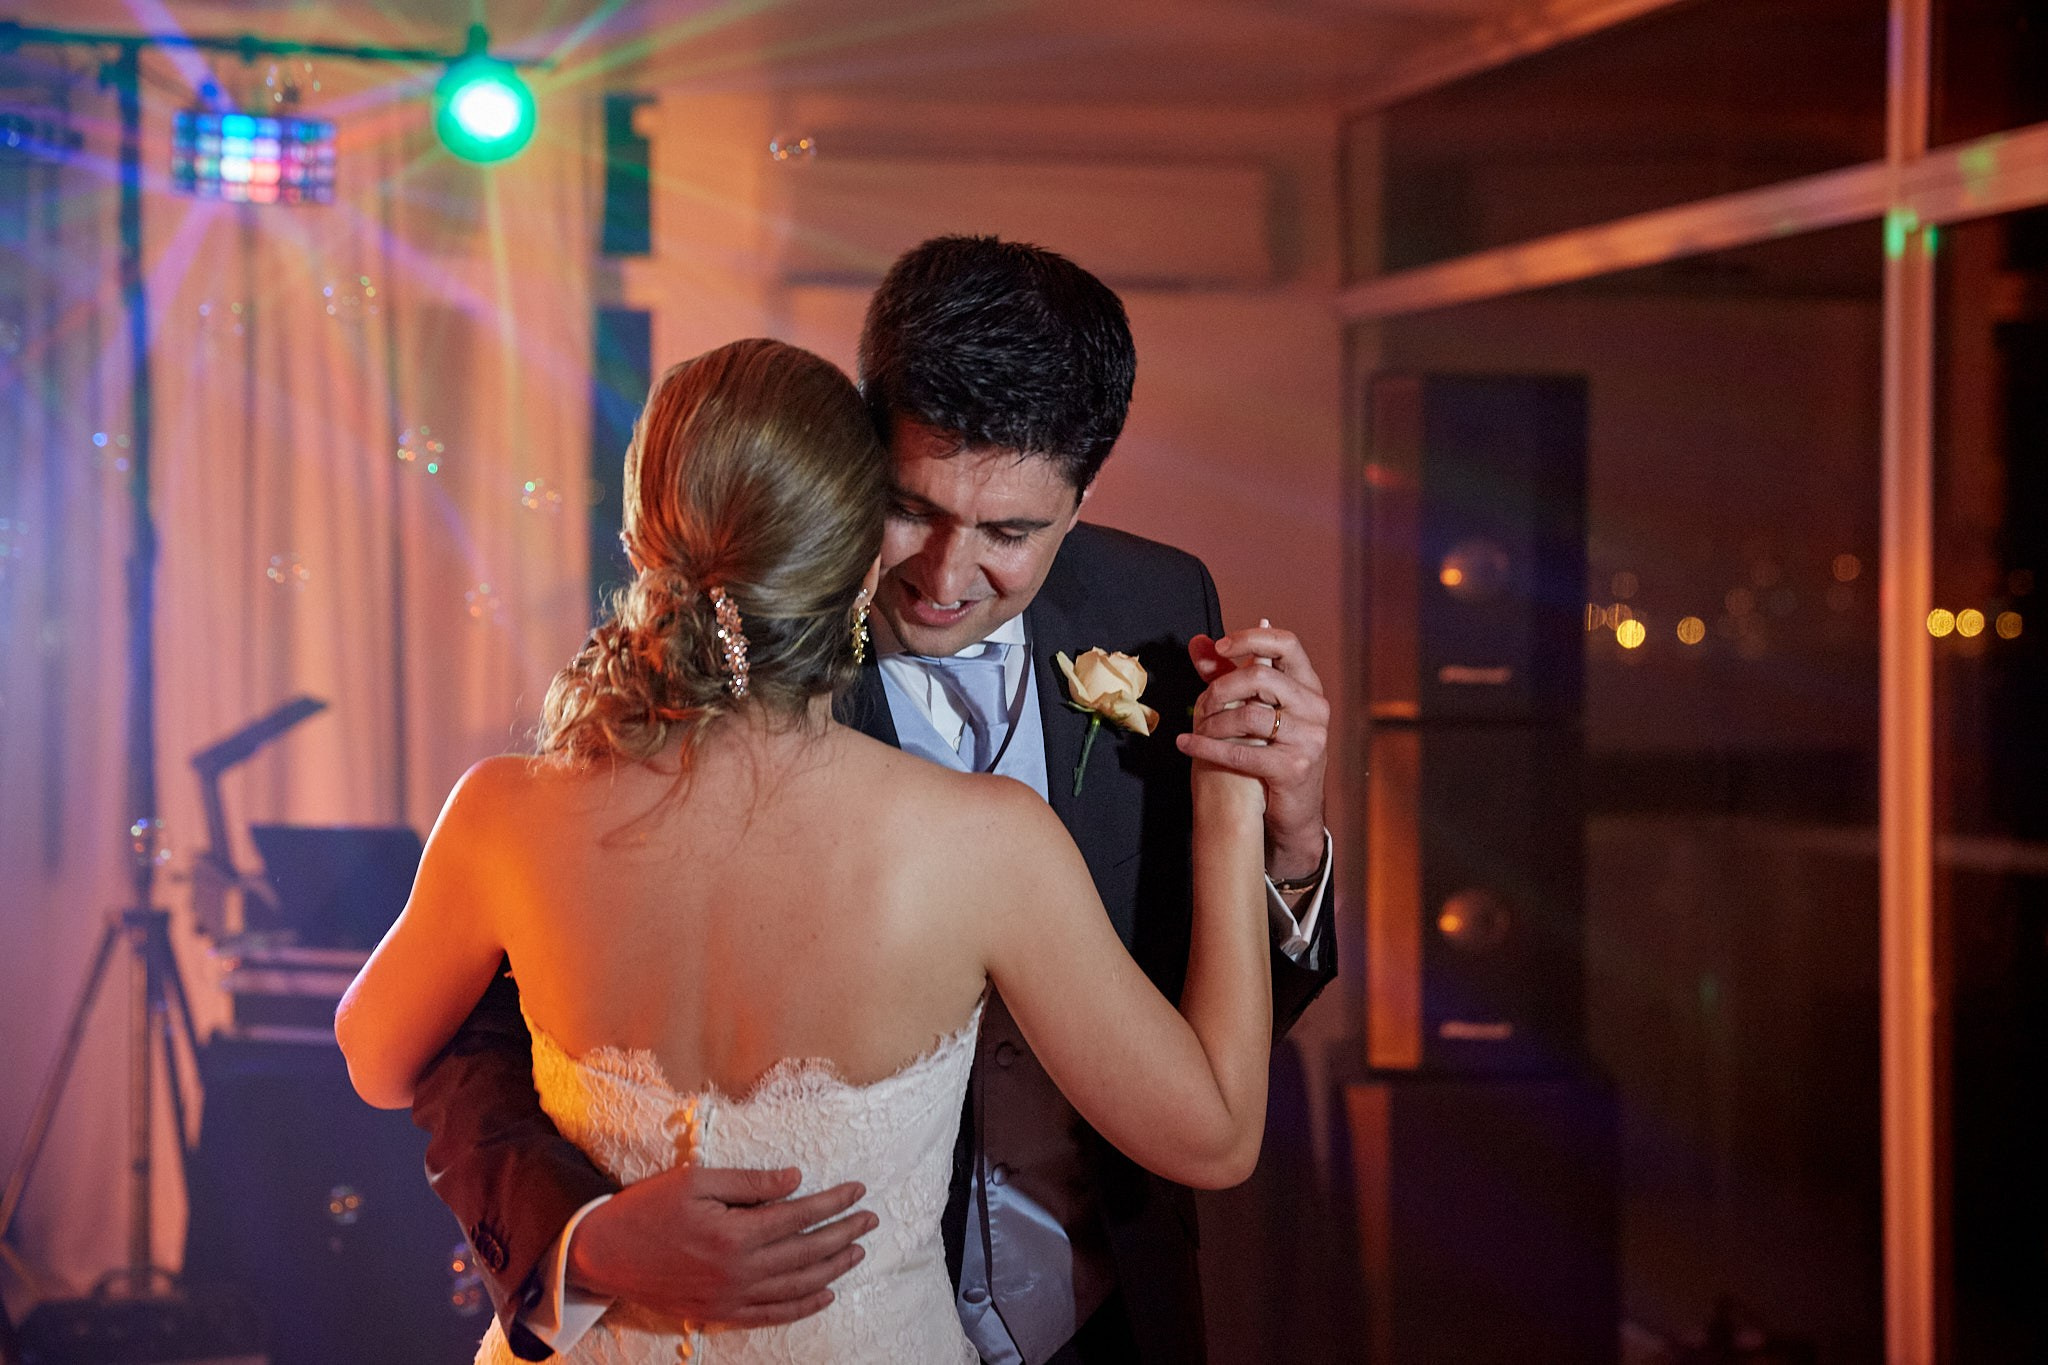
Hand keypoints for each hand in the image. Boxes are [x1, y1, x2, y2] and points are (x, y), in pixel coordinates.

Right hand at [567, 1165, 874, 1327]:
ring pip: (796, 1286)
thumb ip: (750, 1182)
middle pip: (806, 1253)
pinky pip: (772, 1315)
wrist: (603, 1253)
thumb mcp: (696, 1181)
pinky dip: (802, 1306)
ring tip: (856, 1251)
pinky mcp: (720, 1313)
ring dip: (832, 1269)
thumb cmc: (647, 1208)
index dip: (833, 1203)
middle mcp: (738, 1271)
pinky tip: (824, 1294)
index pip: (798, 1216)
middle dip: (843, 1233)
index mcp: (733, 1233)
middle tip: (870, 1219)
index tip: (858, 1190)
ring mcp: (730, 1298)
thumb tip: (796, 1179)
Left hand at [1178, 623, 1329, 881]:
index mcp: (1309, 686)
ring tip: (1197, 729)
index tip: (1221, 646)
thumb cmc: (1271, 752)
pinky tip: (1187, 744)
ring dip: (1213, 722)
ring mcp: (1309, 738)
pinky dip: (1207, 747)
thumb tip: (1198, 641)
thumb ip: (1227, 674)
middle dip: (1221, 687)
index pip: (1287, 643)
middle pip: (1261, 676)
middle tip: (1202, 703)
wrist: (1295, 811)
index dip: (1251, 638)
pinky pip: (1241, 752)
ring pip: (1248, 714)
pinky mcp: (1294, 767)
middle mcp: (1315, 707)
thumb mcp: (1255, 708)